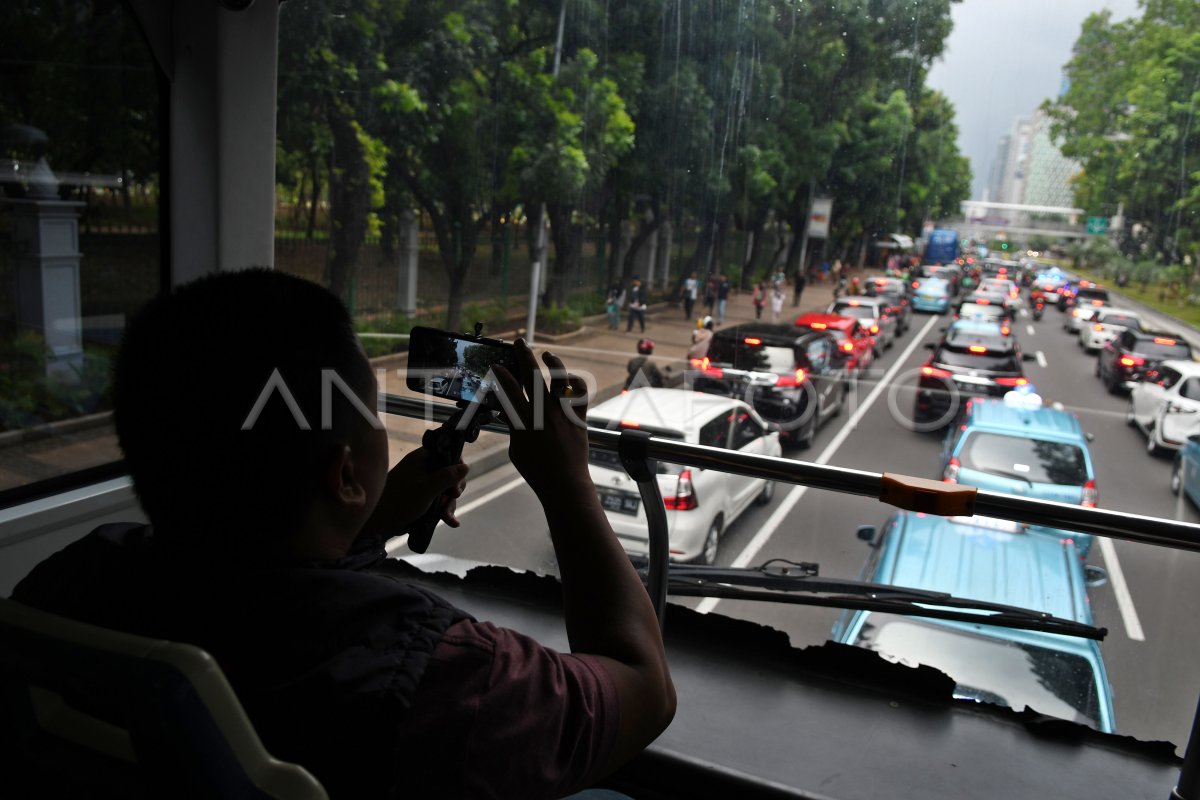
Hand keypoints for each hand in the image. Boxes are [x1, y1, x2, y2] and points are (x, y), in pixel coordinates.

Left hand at [364, 447, 469, 532]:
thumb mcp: (428, 488)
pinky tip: (451, 522)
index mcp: (422, 459)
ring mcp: (423, 485)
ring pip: (446, 491)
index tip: (459, 476)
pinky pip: (439, 502)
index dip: (456, 463)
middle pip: (450, 474)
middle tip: (453, 496)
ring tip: (446, 517)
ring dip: (449, 504)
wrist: (380, 521)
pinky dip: (445, 511)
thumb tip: (466, 466)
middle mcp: (423, 469)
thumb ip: (448, 476)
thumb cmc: (402, 500)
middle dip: (454, 489)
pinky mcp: (422, 499)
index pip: (446, 452)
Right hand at [493, 340, 591, 500]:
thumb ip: (513, 428)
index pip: (509, 390)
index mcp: (525, 421)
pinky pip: (581, 395)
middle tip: (520, 342)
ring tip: (548, 355)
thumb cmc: (537, 470)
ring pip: (561, 380)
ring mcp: (563, 414)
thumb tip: (507, 413)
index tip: (497, 365)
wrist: (564, 483)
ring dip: (554, 363)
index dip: (501, 375)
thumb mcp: (516, 450)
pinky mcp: (579, 418)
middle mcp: (544, 413)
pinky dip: (577, 384)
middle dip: (524, 356)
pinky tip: (570, 378)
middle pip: (533, 377)